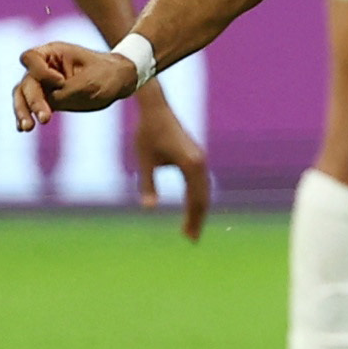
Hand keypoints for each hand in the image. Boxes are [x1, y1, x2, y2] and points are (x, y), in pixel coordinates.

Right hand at [12, 42, 140, 127]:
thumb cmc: (106, 75)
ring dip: (23, 111)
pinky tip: (22, 128)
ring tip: (27, 128)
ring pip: (22, 95)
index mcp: (54, 52)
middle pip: (27, 81)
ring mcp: (45, 83)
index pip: (31, 58)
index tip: (60, 82)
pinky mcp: (48, 98)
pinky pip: (30, 106)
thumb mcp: (89, 83)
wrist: (118, 80)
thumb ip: (65, 92)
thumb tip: (47, 103)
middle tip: (46, 119)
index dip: (40, 72)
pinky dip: (26, 115)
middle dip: (33, 101)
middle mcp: (44, 66)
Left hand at [132, 88, 212, 239]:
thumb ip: (147, 184)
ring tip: (191, 228)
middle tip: (191, 240)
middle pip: (203, 197)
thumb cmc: (147, 133)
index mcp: (190, 164)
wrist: (156, 108)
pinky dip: (198, 198)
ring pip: (204, 190)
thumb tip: (149, 208)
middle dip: (198, 219)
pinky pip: (201, 183)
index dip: (192, 220)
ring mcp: (200, 159)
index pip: (195, 199)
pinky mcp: (196, 156)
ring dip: (199, 210)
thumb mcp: (144, 160)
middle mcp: (200, 162)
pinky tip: (192, 207)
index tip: (187, 237)